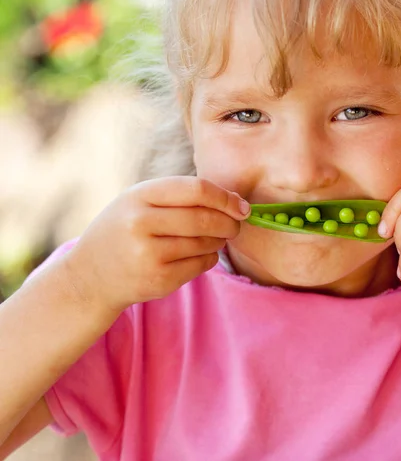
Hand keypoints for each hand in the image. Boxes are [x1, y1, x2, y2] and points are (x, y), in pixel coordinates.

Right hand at [59, 177, 249, 311]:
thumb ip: (180, 196)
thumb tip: (233, 202)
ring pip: (206, 243)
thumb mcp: (139, 201)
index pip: (196, 190)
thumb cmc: (124, 230)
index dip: (225, 197)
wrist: (90, 276)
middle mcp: (141, 223)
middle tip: (235, 225)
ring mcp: (148, 254)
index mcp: (139, 196)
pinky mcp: (158, 280)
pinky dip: (209, 258)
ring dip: (219, 241)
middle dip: (229, 223)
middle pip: (205, 219)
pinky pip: (201, 265)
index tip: (241, 205)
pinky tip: (199, 255)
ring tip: (213, 238)